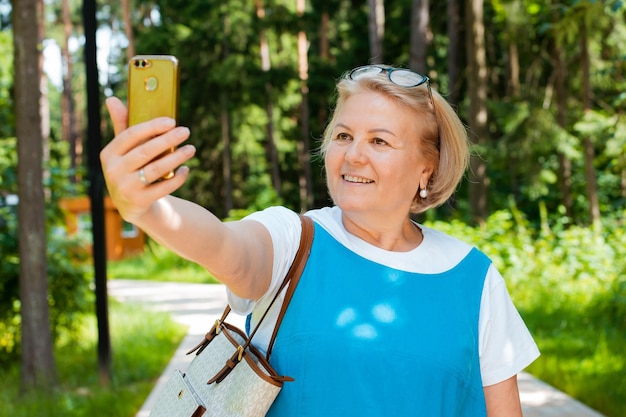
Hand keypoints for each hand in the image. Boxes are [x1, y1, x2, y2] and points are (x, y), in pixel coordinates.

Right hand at [100, 97, 195, 223]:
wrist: (131, 205)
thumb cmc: (130, 169)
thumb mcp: (123, 151)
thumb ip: (122, 126)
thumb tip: (112, 99)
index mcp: (108, 154)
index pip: (130, 135)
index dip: (151, 127)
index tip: (172, 121)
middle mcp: (113, 171)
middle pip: (145, 151)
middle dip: (168, 140)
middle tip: (186, 131)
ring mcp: (125, 188)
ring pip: (156, 169)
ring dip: (177, 157)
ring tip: (191, 149)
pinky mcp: (139, 202)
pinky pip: (163, 188)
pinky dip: (178, 178)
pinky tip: (186, 169)